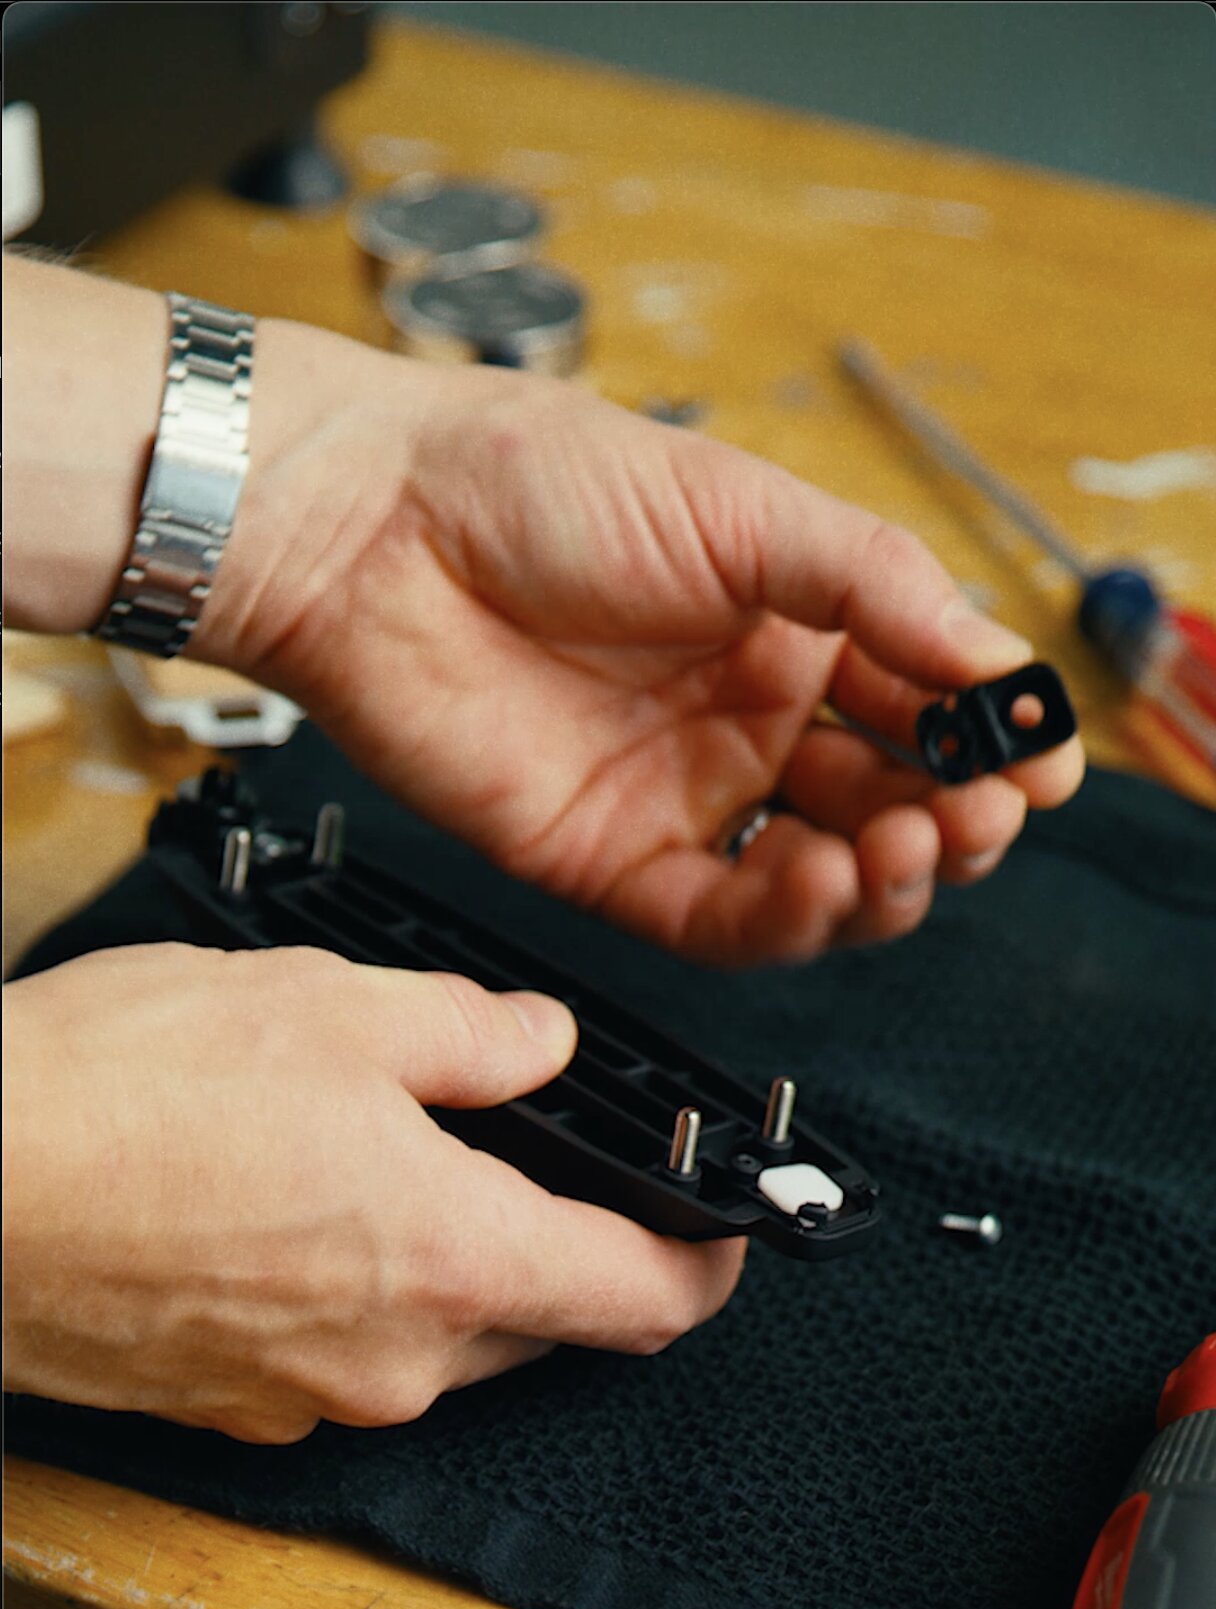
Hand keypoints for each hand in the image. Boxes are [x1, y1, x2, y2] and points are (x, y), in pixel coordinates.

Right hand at [1, 949, 742, 1442]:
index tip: (722, 1233)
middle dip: (560, 1247)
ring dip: (441, 1265)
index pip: (647, 1300)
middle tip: (514, 1151)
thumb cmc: (113, 1099)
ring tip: (362, 1155)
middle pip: (544, 1325)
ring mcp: (303, 1401)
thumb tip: (540, 1044)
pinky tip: (275, 1209)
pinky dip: (343, 1293)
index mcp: (452, 1260)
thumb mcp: (329, 1005)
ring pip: (437, 1344)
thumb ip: (471, 1034)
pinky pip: (333, 1359)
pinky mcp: (224, 1411)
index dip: (709, 1264)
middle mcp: (394, 1362)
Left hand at [199, 322, 1084, 964]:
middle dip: (952, 819)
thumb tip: (997, 660)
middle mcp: (745, 718)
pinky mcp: (611, 862)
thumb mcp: (740, 507)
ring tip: (910, 843)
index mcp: (790, 625)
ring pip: (819, 879)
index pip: (924, 705)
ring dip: (886, 879)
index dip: (989, 741)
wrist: (373, 533)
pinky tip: (825, 881)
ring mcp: (681, 795)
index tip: (1040, 759)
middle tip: (979, 811)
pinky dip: (786, 920)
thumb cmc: (531, 482)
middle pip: (888, 804)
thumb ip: (874, 587)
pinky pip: (721, 921)